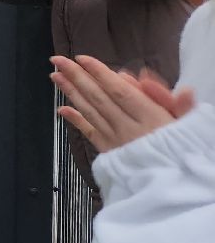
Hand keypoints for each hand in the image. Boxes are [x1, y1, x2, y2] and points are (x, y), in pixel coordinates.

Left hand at [52, 55, 195, 152]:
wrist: (177, 184)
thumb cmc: (184, 147)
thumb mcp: (186, 122)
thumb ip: (169, 100)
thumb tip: (146, 77)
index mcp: (152, 118)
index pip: (120, 91)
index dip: (99, 73)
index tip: (81, 58)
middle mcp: (130, 129)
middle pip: (99, 98)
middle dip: (77, 77)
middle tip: (58, 60)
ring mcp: (117, 141)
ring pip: (91, 112)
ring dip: (71, 93)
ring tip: (55, 76)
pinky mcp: (110, 153)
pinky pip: (90, 133)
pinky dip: (76, 120)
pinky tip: (62, 108)